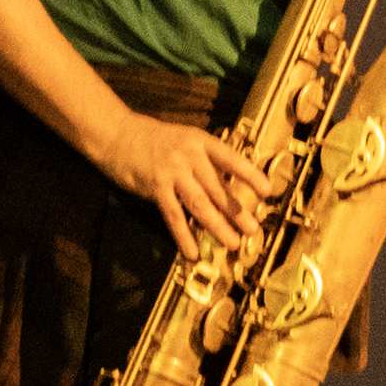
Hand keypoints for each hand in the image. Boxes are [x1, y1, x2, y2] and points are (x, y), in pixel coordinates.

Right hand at [98, 108, 269, 255]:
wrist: (117, 134)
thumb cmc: (154, 140)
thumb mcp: (185, 141)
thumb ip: (204, 162)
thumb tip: (227, 188)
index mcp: (201, 142)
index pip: (232, 159)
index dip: (251, 176)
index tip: (268, 191)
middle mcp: (190, 156)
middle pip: (218, 188)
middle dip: (238, 211)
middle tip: (253, 229)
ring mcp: (172, 172)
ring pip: (200, 204)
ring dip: (218, 226)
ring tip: (232, 242)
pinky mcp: (155, 187)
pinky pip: (173, 216)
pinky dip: (184, 236)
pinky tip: (193, 252)